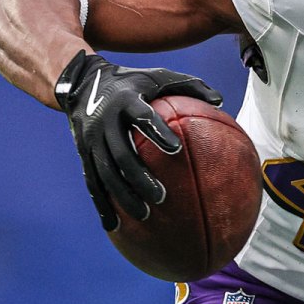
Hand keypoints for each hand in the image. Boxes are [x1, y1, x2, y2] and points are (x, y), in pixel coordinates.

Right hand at [54, 50, 222, 230]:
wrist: (82, 83)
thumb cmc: (133, 82)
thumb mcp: (159, 76)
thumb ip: (190, 86)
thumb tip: (220, 101)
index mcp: (126, 101)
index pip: (142, 117)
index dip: (158, 131)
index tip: (176, 148)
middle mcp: (104, 122)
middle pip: (121, 154)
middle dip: (139, 177)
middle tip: (162, 196)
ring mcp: (91, 141)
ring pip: (106, 173)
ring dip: (123, 196)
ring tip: (145, 215)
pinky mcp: (83, 155)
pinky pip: (92, 183)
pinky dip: (102, 205)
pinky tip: (114, 226)